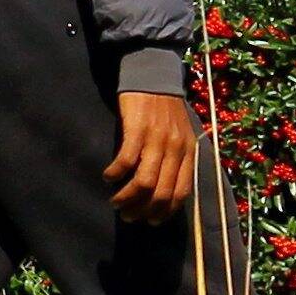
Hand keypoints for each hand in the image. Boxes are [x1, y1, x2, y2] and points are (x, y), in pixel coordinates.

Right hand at [102, 89, 196, 221]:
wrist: (153, 74)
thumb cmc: (164, 107)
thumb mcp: (179, 134)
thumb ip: (175, 158)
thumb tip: (164, 188)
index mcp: (188, 152)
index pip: (181, 193)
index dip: (165, 211)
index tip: (151, 220)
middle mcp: (175, 149)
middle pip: (161, 192)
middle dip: (143, 210)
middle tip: (128, 215)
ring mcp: (157, 139)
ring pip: (143, 182)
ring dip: (127, 197)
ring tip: (116, 202)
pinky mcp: (137, 129)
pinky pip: (126, 161)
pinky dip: (115, 174)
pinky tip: (108, 177)